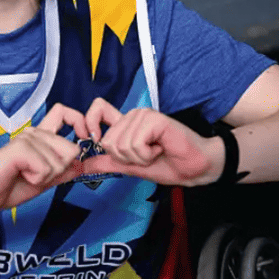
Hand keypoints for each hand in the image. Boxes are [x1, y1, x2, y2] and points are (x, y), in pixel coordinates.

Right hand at [0, 103, 90, 214]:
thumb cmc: (8, 186)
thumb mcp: (45, 180)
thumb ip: (65, 171)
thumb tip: (85, 164)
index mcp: (40, 137)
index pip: (65, 113)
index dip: (81, 122)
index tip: (85, 138)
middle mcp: (34, 133)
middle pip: (71, 148)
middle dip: (60, 170)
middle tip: (36, 174)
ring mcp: (26, 137)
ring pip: (60, 161)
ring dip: (45, 178)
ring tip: (24, 175)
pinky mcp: (19, 147)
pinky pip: (46, 168)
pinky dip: (37, 179)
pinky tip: (20, 175)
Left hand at [83, 98, 218, 185]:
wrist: (194, 168)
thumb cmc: (167, 164)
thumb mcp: (131, 167)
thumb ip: (108, 163)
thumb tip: (84, 165)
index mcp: (125, 124)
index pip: (98, 110)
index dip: (91, 124)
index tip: (97, 141)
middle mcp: (132, 116)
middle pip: (107, 141)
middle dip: (126, 158)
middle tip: (147, 154)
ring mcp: (143, 115)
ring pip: (121, 145)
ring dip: (139, 158)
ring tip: (156, 151)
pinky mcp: (153, 119)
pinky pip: (135, 144)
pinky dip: (147, 155)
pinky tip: (161, 148)